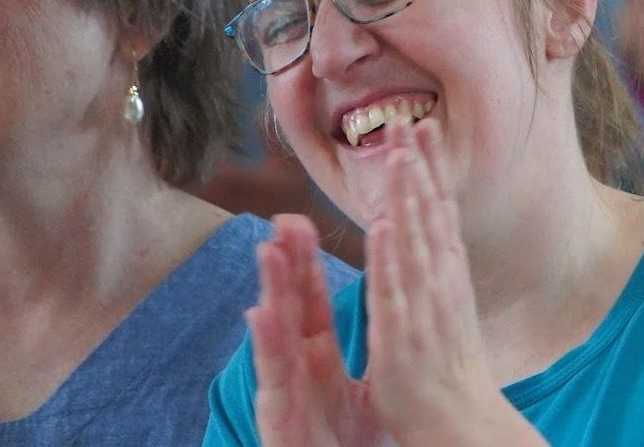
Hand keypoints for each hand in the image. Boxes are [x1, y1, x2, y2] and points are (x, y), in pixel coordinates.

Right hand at [249, 216, 384, 446]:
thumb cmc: (345, 443)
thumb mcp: (359, 395)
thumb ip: (362, 356)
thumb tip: (383, 319)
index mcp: (317, 357)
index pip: (311, 300)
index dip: (306, 263)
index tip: (303, 222)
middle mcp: (296, 367)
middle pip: (290, 306)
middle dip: (287, 263)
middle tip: (285, 218)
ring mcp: (285, 391)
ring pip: (276, 333)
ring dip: (271, 290)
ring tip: (269, 249)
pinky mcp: (278, 418)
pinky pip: (273, 378)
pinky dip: (266, 345)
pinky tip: (260, 314)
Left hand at [365, 118, 536, 444]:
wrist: (461, 420)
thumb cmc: (450, 364)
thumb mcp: (448, 303)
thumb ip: (438, 265)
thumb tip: (432, 227)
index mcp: (448, 273)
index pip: (439, 207)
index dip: (430, 165)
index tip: (422, 124)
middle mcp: (440, 281)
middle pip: (429, 212)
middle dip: (418, 164)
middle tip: (407, 117)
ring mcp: (422, 306)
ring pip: (413, 241)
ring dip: (407, 195)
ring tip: (398, 152)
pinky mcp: (401, 335)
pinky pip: (394, 289)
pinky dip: (389, 256)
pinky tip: (382, 224)